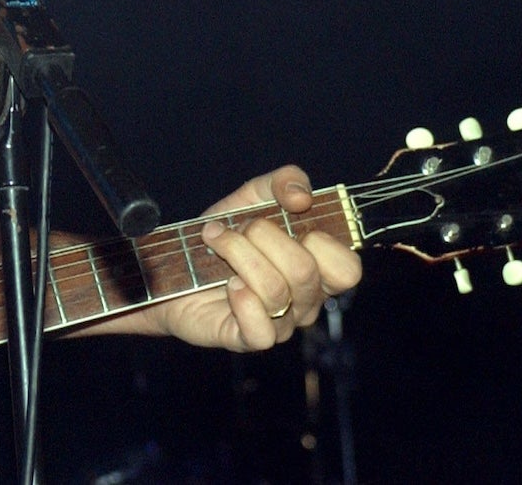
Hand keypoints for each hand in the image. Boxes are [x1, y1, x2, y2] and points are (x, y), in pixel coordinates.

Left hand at [156, 165, 362, 351]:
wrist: (174, 263)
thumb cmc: (224, 234)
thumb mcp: (253, 197)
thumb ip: (284, 182)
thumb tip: (302, 196)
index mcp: (317, 269)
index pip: (347, 268)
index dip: (319, 238)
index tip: (284, 219)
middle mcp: (305, 301)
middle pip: (304, 270)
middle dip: (262, 236)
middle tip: (237, 228)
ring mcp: (279, 323)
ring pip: (275, 291)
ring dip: (236, 253)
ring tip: (215, 242)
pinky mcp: (246, 339)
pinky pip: (261, 331)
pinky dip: (242, 300)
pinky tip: (227, 284)